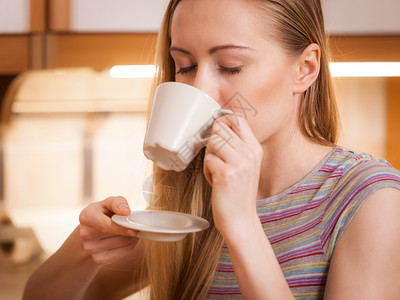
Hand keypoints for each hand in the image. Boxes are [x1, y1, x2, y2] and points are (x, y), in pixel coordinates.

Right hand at [79, 196, 138, 264]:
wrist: (94, 229)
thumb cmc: (104, 212)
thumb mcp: (109, 202)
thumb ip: (118, 202)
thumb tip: (126, 211)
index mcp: (86, 216)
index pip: (106, 226)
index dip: (122, 228)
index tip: (135, 230)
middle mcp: (85, 234)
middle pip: (117, 235)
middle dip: (130, 230)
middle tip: (136, 225)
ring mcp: (90, 249)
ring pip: (122, 244)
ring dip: (132, 238)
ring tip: (131, 230)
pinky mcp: (98, 259)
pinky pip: (122, 253)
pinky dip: (130, 246)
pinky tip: (127, 239)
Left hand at [203, 114, 262, 237]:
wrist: (241, 220)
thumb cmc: (239, 193)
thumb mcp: (246, 165)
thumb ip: (237, 146)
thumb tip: (217, 127)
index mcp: (255, 148)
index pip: (237, 118)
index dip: (222, 122)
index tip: (218, 135)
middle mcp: (249, 153)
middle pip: (220, 128)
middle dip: (212, 142)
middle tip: (217, 158)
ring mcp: (239, 163)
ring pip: (212, 142)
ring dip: (209, 156)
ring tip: (216, 170)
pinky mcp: (226, 174)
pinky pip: (208, 159)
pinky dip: (207, 171)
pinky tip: (215, 181)